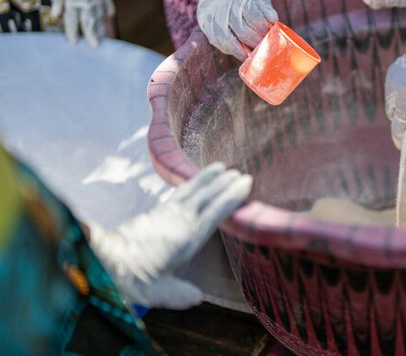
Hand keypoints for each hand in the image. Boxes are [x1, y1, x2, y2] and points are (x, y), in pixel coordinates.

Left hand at [89, 163, 252, 308]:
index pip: (216, 212)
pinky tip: (193, 181)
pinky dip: (190, 183)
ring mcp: (166, 213)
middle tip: (240, 172)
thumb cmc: (132, 278)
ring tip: (221, 166)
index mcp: (188, 237)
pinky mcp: (154, 212)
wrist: (102, 259)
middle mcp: (179, 220)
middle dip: (224, 183)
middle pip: (207, 196)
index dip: (231, 197)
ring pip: (192, 190)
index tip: (245, 183)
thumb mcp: (159, 292)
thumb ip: (181, 294)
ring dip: (207, 178)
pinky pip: (179, 193)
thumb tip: (198, 297)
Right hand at [193, 0, 277, 60]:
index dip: (264, 31)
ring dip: (241, 51)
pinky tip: (238, 51)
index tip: (271, 36)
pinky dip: (228, 49)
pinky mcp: (204, 23)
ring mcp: (211, 16)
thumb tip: (274, 22)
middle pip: (242, 32)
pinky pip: (216, 41)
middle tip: (264, 47)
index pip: (255, 19)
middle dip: (255, 42)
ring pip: (227, 40)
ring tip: (251, 55)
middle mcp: (223, 6)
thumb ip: (265, 7)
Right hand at [385, 26, 405, 148]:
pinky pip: (392, 91)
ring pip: (391, 102)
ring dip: (400, 109)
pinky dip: (400, 97)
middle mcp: (392, 85)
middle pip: (392, 112)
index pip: (399, 120)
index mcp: (403, 93)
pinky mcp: (392, 72)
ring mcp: (390, 77)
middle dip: (400, 121)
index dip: (400, 135)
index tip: (401, 147)